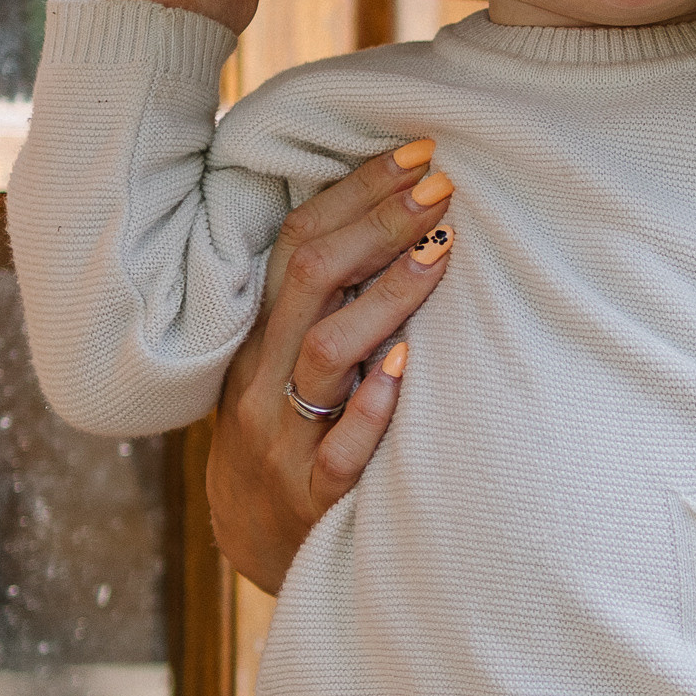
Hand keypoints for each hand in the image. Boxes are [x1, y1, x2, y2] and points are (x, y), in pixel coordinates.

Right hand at [204, 143, 458, 593]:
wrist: (253, 542)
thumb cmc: (290, 431)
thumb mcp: (286, 361)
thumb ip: (325, 302)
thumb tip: (394, 213)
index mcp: (259, 335)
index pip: (298, 242)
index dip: (356, 193)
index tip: (418, 154)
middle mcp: (263, 376)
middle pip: (311, 279)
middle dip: (378, 225)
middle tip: (442, 188)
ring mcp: (283, 438)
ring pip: (325, 354)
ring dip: (385, 298)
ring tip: (439, 253)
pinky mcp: (311, 498)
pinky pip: (340, 451)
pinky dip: (373, 408)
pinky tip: (405, 369)